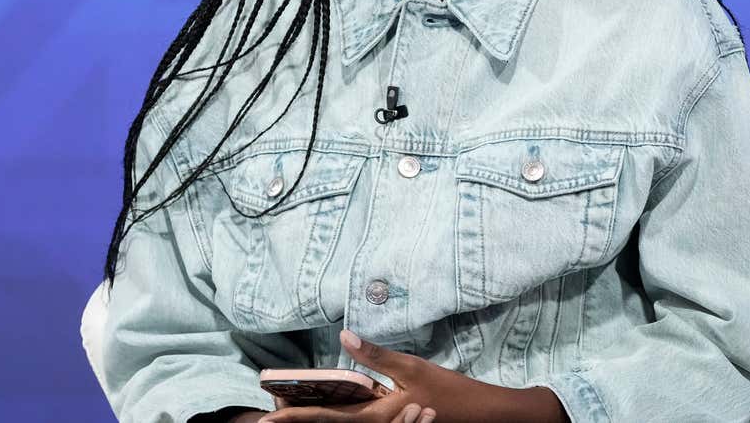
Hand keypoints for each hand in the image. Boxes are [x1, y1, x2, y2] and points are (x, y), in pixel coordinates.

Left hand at [262, 330, 565, 422]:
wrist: (484, 416)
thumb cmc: (450, 392)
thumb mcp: (413, 368)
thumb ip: (376, 355)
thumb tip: (344, 335)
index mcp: (376, 415)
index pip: (326, 417)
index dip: (294, 416)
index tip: (266, 417)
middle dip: (298, 417)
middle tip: (266, 415)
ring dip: (315, 415)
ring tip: (286, 408)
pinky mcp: (394, 422)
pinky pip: (359, 420)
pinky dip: (339, 413)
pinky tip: (329, 403)